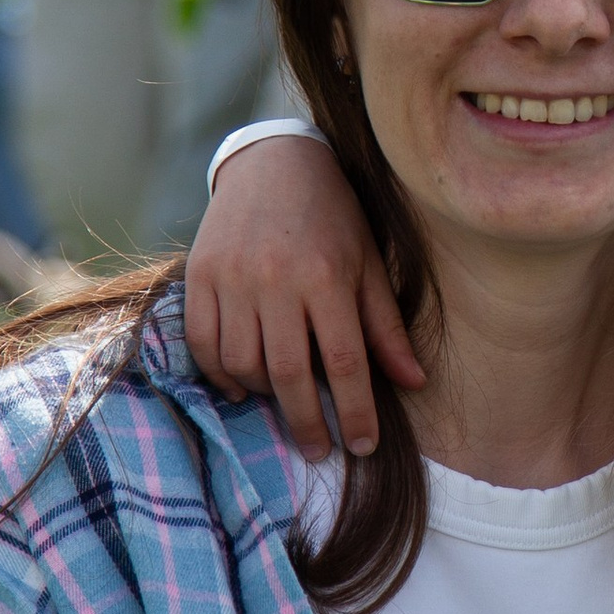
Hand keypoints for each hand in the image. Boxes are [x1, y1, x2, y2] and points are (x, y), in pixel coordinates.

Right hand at [184, 132, 421, 455]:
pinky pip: (203, 345)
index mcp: (327, 276)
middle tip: (320, 450)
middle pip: (290, 374)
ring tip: (285, 402)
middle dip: (307, 424)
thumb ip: (386, 327)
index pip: (345, 361)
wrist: (274, 163)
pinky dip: (222, 376)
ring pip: (243, 365)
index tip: (363, 446)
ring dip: (264, 397)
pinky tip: (243, 386)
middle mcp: (276, 280)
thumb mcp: (369, 264)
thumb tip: (415, 383)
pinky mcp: (199, 276)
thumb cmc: (333, 216)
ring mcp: (232, 279)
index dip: (355, 411)